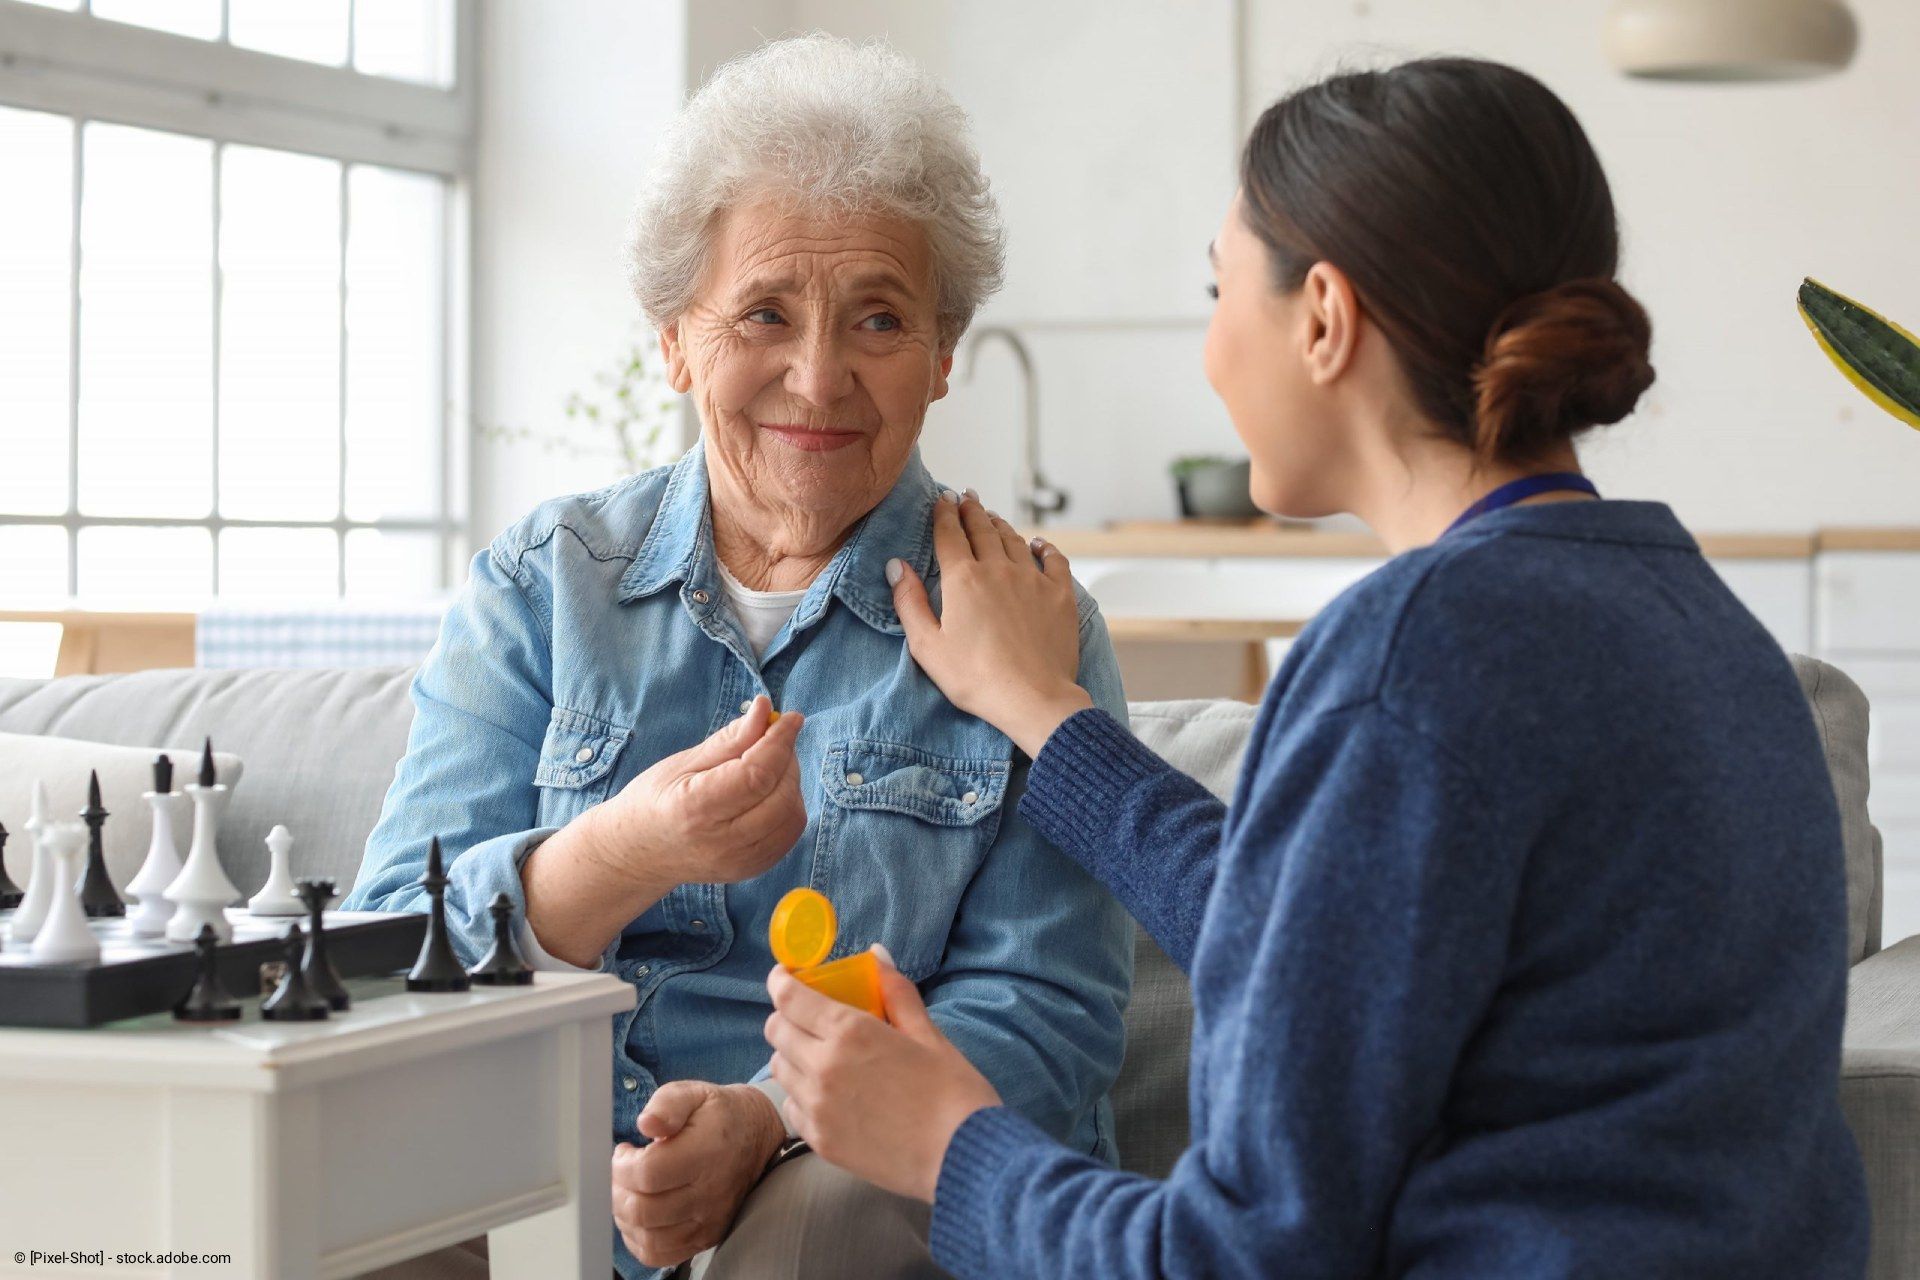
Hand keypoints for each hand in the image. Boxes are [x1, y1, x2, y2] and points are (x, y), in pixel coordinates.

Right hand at [524, 696, 805, 964]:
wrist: (639, 852)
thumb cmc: (656, 799)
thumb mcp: (685, 761)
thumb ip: (730, 739)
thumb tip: (766, 709)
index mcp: (696, 809)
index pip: (757, 774)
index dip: (780, 742)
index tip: (792, 718)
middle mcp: (720, 843)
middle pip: (781, 796)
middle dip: (787, 759)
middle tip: (773, 740)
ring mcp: (739, 862)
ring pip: (792, 815)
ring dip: (791, 782)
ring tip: (767, 767)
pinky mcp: (752, 870)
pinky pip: (790, 833)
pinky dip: (789, 805)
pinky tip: (769, 792)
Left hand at [612, 1080, 784, 1267]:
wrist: (754, 1137)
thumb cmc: (717, 1115)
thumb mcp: (693, 1093)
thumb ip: (666, 1104)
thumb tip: (646, 1124)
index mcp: (707, 1152)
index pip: (648, 1173)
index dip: (622, 1165)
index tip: (624, 1151)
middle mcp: (710, 1192)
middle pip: (643, 1210)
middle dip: (618, 1190)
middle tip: (621, 1172)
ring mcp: (709, 1220)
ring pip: (648, 1237)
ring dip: (625, 1215)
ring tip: (629, 1191)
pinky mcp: (706, 1237)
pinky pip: (660, 1254)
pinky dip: (639, 1239)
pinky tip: (639, 1215)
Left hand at [764, 948, 1001, 1202]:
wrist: (962, 1157)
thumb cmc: (953, 1092)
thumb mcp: (928, 1034)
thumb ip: (895, 992)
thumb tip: (877, 955)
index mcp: (850, 1032)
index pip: (790, 998)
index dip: (780, 981)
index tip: (783, 976)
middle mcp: (823, 1067)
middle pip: (776, 1030)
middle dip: (786, 1016)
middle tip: (808, 1016)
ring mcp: (817, 1108)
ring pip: (778, 1069)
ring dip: (792, 1055)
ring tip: (821, 1056)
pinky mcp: (820, 1142)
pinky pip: (791, 1108)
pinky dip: (800, 1095)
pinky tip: (829, 1095)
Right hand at [889, 492, 1092, 756]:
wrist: (1032, 697)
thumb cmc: (975, 678)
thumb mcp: (928, 646)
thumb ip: (910, 602)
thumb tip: (896, 566)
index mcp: (963, 579)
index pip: (950, 534)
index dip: (944, 513)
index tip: (943, 498)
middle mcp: (998, 569)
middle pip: (983, 529)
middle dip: (972, 510)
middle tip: (966, 497)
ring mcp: (1032, 579)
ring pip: (1014, 540)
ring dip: (1001, 524)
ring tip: (992, 516)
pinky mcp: (1060, 595)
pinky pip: (1054, 560)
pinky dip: (1044, 548)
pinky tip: (1038, 544)